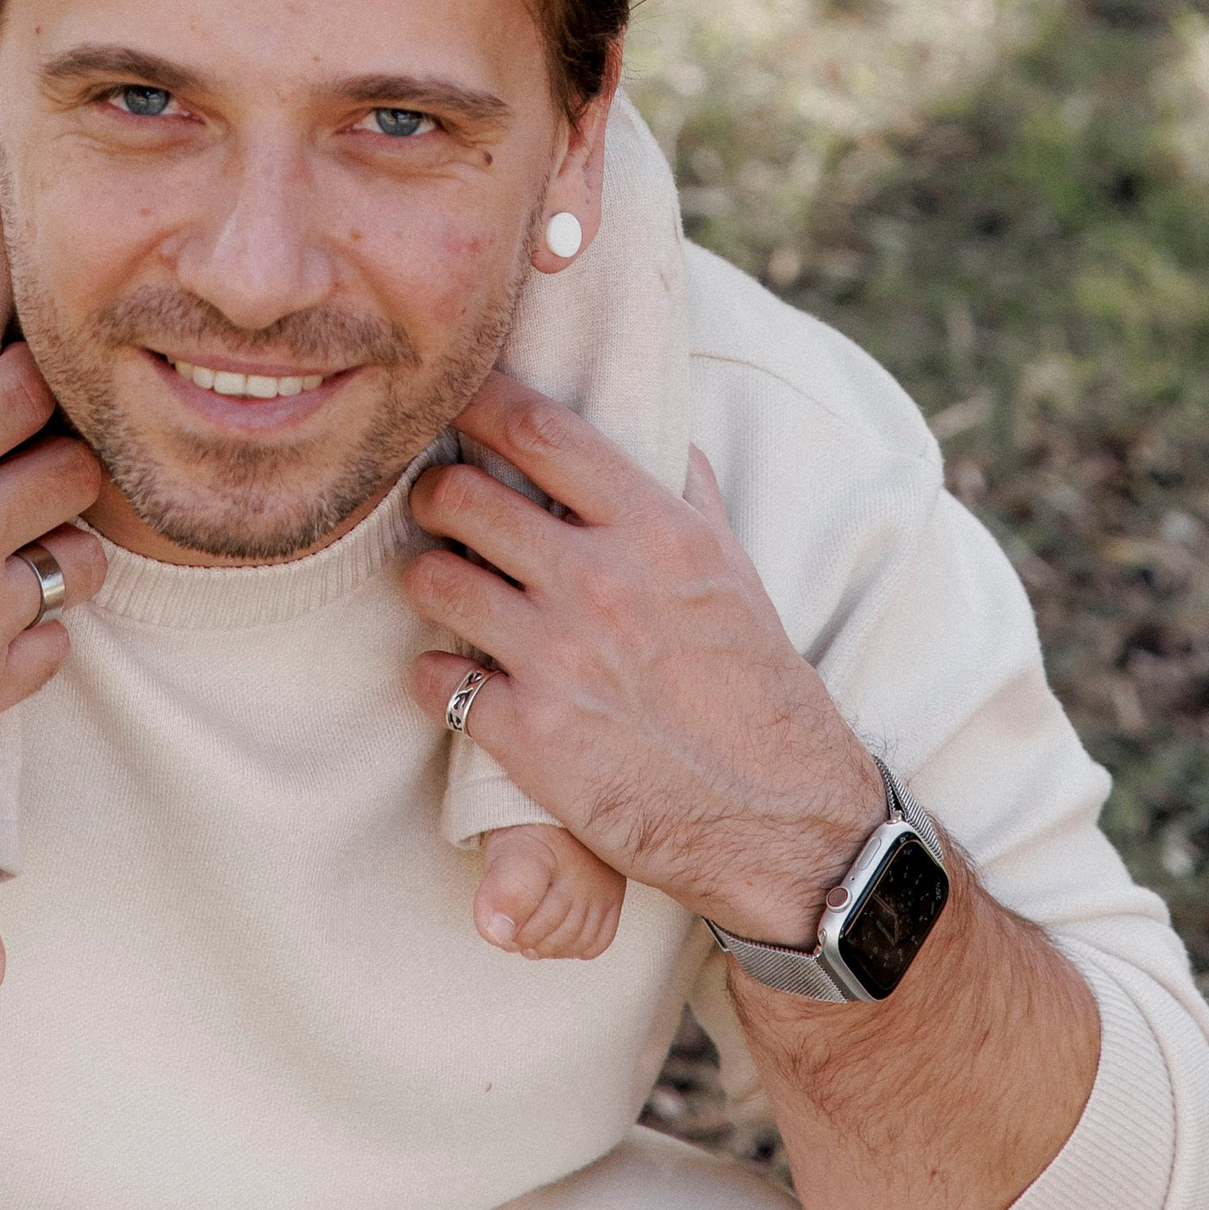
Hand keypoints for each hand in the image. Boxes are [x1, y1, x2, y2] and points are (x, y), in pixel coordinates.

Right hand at [0, 338, 105, 1171]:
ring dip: (58, 549)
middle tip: (29, 469)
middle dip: (57, 459)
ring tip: (24, 550)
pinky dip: (34, 634)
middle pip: (77, 469)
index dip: (28, 381)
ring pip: (82, 561)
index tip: (17, 389)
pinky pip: (55, 646)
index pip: (26, 389)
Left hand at [404, 372, 881, 947]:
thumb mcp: (733, 571)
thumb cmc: (759, 686)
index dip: (480, 399)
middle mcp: (599, 583)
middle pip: (465, 496)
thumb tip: (658, 437)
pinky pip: (436, 679)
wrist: (782, 816)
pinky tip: (452, 675)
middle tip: (435, 502)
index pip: (539, 430)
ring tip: (440, 585)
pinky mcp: (530, 736)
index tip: (453, 393)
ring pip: (435, 580)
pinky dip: (433, 674)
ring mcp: (558, 659)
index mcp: (654, 530)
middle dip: (434, 491)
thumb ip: (687, 495)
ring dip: (426, 577)